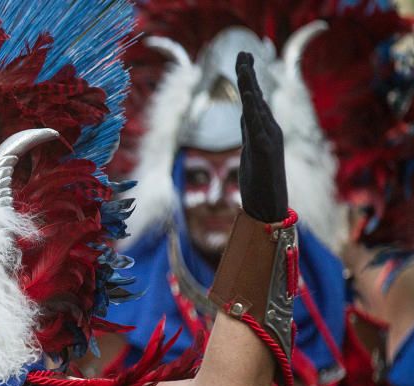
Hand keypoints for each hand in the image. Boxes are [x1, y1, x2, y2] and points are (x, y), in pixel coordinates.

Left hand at [237, 52, 287, 222]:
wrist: (269, 206)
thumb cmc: (259, 181)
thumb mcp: (251, 150)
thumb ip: (249, 132)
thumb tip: (246, 115)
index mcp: (264, 130)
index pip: (254, 99)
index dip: (248, 79)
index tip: (242, 59)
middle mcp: (269, 130)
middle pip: (256, 97)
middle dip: (248, 75)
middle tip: (243, 53)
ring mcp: (268, 139)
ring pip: (257, 107)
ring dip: (251, 85)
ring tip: (244, 66)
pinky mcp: (265, 150)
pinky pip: (258, 125)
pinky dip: (254, 109)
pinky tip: (250, 94)